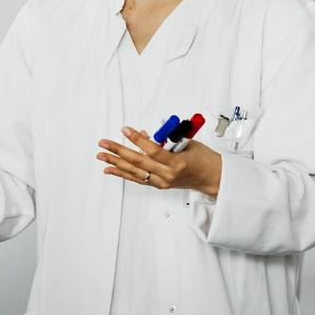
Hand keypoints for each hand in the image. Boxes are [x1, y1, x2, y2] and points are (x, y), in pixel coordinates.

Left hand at [96, 126, 222, 197]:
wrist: (212, 178)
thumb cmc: (203, 158)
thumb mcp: (186, 143)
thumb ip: (164, 140)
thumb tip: (142, 135)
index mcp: (177, 163)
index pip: (153, 151)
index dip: (138, 140)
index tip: (125, 129)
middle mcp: (167, 175)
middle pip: (139, 162)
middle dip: (119, 152)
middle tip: (104, 143)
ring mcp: (162, 182)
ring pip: (135, 172)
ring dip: (116, 163)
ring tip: (101, 156)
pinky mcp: (159, 185)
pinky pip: (138, 178)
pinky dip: (123, 173)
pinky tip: (110, 169)